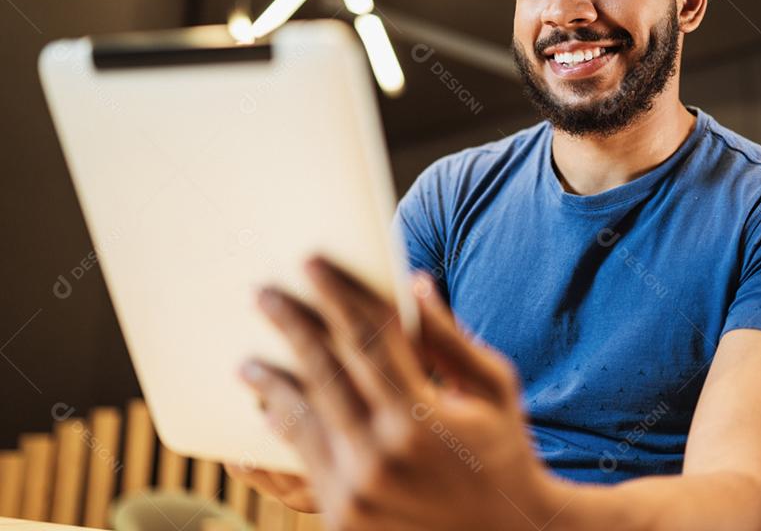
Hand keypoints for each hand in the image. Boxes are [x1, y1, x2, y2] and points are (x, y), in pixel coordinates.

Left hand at [238, 257, 567, 530]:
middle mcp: (382, 454)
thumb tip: (413, 282)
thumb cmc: (503, 451)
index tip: (311, 264)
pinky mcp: (342, 516)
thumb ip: (449, 338)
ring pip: (300, 420)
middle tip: (263, 295)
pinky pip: (301, 462)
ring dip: (271, 384)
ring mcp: (357, 490)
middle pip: (323, 372)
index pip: (367, 339)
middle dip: (290, 327)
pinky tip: (268, 412)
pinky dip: (284, 431)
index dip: (337, 297)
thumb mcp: (493, 390)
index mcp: (422, 416)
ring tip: (248, 362)